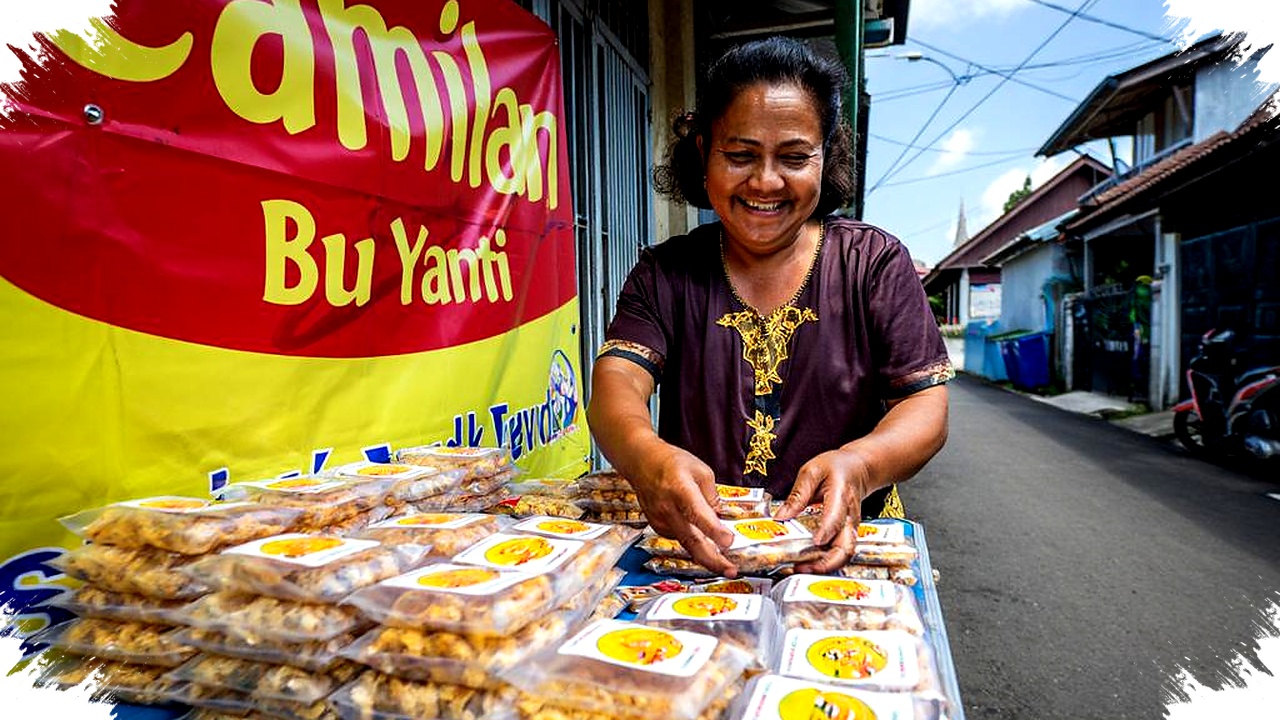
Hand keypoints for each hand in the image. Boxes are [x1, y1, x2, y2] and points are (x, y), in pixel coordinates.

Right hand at [630, 445, 736, 577]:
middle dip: (713, 559)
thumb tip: (721, 519)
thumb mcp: (701, 471)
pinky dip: (694, 544)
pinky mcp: (658, 527)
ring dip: (706, 555)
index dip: (713, 530)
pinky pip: (680, 539)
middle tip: (731, 571)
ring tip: (724, 563)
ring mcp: (660, 520)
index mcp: (681, 490)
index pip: (697, 514)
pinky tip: (705, 543)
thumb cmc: (671, 463)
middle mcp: (668, 508)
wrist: (641, 462)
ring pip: (686, 544)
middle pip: (691, 540)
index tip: (728, 542)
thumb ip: (712, 496)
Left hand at [774, 447, 871, 572]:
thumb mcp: (812, 471)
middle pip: (847, 546)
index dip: (827, 531)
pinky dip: (827, 561)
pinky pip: (840, 552)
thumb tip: (780, 517)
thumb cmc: (837, 467)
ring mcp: (851, 527)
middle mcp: (850, 516)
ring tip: (802, 569)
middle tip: (802, 567)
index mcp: (841, 495)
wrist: (859, 469)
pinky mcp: (848, 534)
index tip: (815, 541)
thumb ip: (797, 494)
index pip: (836, 517)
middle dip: (827, 562)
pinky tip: (809, 564)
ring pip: (845, 554)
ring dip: (825, 566)